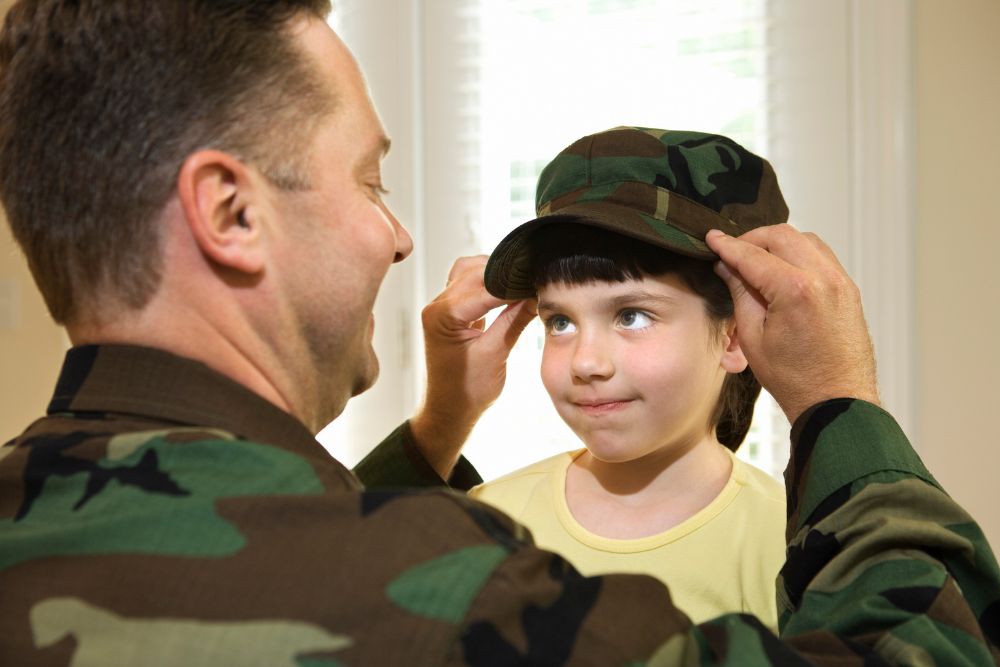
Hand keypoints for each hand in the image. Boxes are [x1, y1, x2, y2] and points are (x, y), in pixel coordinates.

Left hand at [409, 256, 536, 477]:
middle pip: (475, 273)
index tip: (538, 280)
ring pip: (470, 273)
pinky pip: (469, 286)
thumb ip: (514, 320)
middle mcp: (437, 306)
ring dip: (496, 275)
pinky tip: (509, 290)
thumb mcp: (496, 354)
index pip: (483, 289)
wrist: (450, 409)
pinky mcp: (451, 312)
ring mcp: (442, 308)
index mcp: (442, 316)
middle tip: (534, 279)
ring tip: (523, 283)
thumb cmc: (467, 390)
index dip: (513, 284)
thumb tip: (536, 294)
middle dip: (506, 274)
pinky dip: (489, 284)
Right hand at [706, 225, 879, 423]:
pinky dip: (799, 253)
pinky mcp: (848, 289)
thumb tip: (728, 268)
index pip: (753, 255)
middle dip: (752, 239)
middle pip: (781, 236)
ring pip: (804, 239)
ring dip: (777, 243)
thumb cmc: (796, 379)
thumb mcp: (754, 337)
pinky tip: (783, 269)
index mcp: (796, 291)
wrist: (837, 401)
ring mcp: (840, 282)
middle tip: (732, 251)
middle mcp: (823, 278)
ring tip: (757, 259)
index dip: (728, 246)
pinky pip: (821, 255)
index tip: (712, 239)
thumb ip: (740, 294)